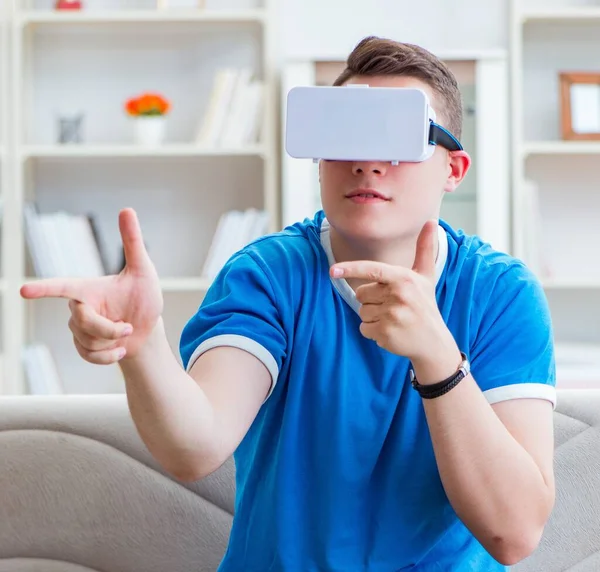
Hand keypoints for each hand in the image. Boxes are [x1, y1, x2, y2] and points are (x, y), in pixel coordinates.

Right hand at [20, 208, 163, 363]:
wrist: (149, 328)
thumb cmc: (144, 297)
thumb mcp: (142, 270)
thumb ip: (132, 242)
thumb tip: (127, 209)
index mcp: (87, 288)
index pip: (62, 286)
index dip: (43, 288)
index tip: (23, 290)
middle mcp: (79, 307)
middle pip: (82, 321)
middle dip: (109, 328)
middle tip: (128, 326)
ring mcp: (79, 328)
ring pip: (87, 341)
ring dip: (112, 342)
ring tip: (125, 333)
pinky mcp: (84, 346)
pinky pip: (89, 356)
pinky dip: (109, 357)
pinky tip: (121, 350)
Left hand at [330, 220, 456, 363]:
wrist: (434, 342)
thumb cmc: (425, 305)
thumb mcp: (426, 276)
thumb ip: (425, 248)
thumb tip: (432, 221)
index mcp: (403, 278)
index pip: (372, 270)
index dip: (350, 269)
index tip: (332, 271)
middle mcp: (398, 296)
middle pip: (361, 293)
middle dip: (371, 300)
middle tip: (393, 306)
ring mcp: (391, 316)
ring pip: (361, 312)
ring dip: (372, 317)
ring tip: (393, 319)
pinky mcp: (385, 334)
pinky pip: (363, 329)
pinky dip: (372, 332)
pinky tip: (390, 331)